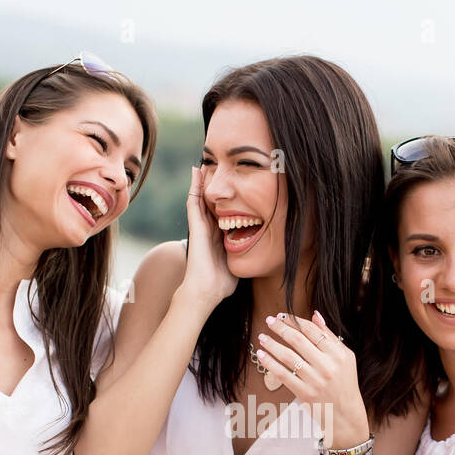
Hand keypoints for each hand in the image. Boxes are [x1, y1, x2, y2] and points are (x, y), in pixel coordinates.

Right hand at [180, 165, 236, 307]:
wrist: (206, 291)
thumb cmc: (221, 284)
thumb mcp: (237, 263)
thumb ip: (246, 256)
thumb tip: (262, 252)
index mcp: (218, 237)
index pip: (223, 212)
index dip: (227, 198)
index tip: (234, 184)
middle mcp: (209, 230)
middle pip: (211, 201)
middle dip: (213, 185)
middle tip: (217, 165)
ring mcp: (201, 227)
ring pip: (200, 198)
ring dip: (202, 181)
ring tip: (204, 162)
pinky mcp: (195, 227)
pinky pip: (193, 201)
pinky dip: (194, 186)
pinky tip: (196, 171)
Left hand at [255, 309, 370, 447]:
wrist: (345, 414)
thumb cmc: (345, 383)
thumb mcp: (345, 358)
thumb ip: (330, 337)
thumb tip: (315, 315)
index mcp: (337, 354)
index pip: (312, 331)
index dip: (295, 321)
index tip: (283, 315)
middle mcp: (327, 366)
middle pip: (298, 340)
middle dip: (281, 328)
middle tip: (270, 321)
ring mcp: (315, 380)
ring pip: (288, 356)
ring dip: (272, 344)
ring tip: (262, 337)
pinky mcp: (305, 393)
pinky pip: (283, 374)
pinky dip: (270, 363)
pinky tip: (262, 355)